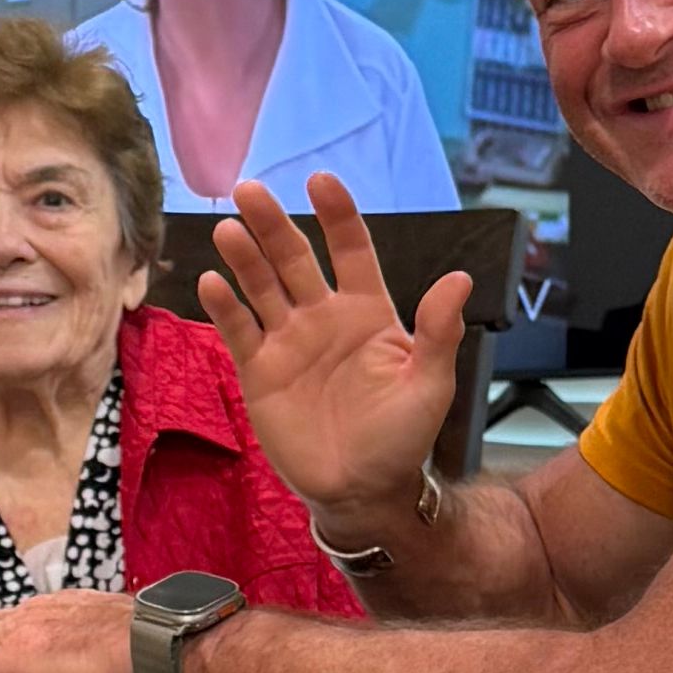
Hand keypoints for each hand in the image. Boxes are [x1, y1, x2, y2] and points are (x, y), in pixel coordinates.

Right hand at [199, 173, 468, 540]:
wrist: (361, 490)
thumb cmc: (402, 437)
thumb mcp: (430, 386)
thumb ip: (438, 332)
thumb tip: (459, 277)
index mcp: (367, 311)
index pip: (351, 250)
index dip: (337, 216)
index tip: (320, 181)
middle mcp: (323, 316)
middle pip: (293, 259)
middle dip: (273, 224)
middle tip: (250, 190)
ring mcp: (287, 340)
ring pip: (261, 287)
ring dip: (244, 257)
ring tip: (228, 230)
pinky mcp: (258, 370)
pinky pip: (238, 330)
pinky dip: (224, 306)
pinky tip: (213, 282)